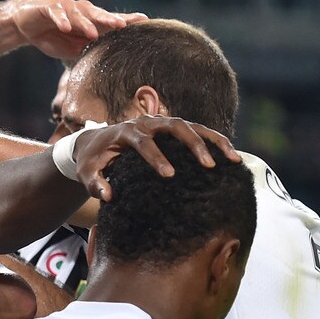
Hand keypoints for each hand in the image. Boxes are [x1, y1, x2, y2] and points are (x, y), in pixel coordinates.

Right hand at [8, 0, 146, 60]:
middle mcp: (81, 11)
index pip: (110, 21)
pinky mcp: (49, 7)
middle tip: (122, 26)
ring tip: (93, 33)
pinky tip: (66, 27)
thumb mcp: (71, 48)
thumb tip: (103, 60)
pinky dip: (61, 20)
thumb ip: (86, 50)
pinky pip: (57, 13)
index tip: (144, 21)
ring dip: (85, 23)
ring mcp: (65, 8)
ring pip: (78, 14)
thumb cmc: (52, 36)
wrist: (25, 23)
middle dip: (110, 20)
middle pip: (98, 15)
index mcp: (90, 21)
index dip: (126, 21)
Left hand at [73, 115, 240, 200]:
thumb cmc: (92, 160)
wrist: (96, 142)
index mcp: (125, 132)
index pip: (143, 142)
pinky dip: (215, 142)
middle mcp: (146, 122)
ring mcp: (161, 123)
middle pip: (175, 127)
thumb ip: (95, 184)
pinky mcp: (172, 129)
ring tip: (233, 159)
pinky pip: (198, 131)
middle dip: (193, 145)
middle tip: (208, 165)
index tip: (169, 175)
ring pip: (192, 126)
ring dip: (213, 141)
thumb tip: (109, 196)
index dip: (156, 157)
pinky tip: (232, 157)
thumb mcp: (87, 173)